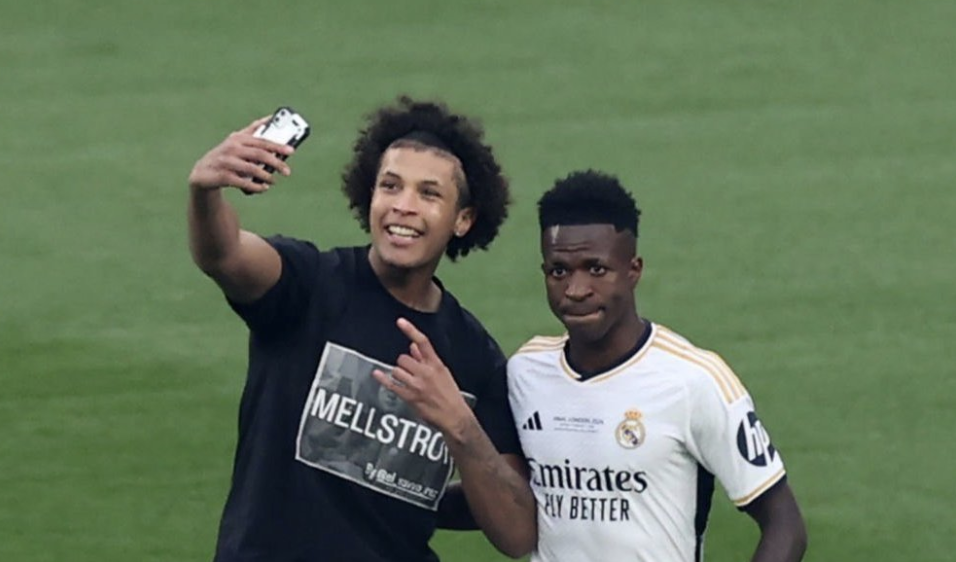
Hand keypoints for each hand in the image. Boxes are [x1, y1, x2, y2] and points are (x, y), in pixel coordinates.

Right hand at [188, 116, 295, 194]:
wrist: (202, 173)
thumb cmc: (225, 155)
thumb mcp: (236, 141)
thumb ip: (252, 130)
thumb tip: (270, 118)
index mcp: (238, 138)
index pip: (261, 141)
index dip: (277, 146)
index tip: (291, 151)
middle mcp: (231, 148)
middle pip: (259, 154)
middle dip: (276, 163)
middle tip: (287, 171)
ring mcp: (226, 162)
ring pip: (251, 169)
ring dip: (266, 176)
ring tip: (273, 181)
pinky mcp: (222, 176)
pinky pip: (243, 183)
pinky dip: (255, 187)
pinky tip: (263, 188)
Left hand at [373, 318, 474, 436]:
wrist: (455, 417)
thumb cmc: (450, 395)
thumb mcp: (443, 373)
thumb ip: (426, 359)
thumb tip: (413, 346)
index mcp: (436, 364)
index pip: (423, 342)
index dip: (410, 330)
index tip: (400, 321)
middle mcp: (426, 372)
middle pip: (404, 358)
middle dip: (404, 364)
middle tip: (410, 372)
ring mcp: (417, 384)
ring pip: (397, 370)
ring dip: (398, 374)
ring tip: (406, 381)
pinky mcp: (410, 396)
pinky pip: (392, 385)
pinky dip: (382, 379)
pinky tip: (377, 374)